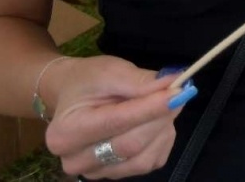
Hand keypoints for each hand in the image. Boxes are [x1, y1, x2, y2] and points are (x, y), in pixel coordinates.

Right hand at [43, 56, 195, 178]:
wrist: (75, 96)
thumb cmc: (88, 82)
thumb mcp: (109, 72)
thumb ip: (139, 81)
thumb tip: (172, 84)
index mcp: (66, 132)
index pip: (115, 123)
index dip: (150, 108)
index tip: (177, 92)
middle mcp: (76, 160)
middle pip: (130, 145)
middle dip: (160, 117)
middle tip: (179, 93)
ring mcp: (97, 172)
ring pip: (143, 158)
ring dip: (163, 130)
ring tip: (163, 106)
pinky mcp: (118, 173)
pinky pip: (151, 161)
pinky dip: (162, 140)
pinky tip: (156, 122)